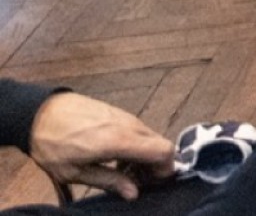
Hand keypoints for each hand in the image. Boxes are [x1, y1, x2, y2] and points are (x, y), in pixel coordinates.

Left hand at [29, 93, 173, 200]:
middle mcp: (130, 125)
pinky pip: (139, 130)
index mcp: (120, 141)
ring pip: (150, 137)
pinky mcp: (119, 112)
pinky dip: (136, 144)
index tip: (151, 182)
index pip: (164, 151)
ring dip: (144, 155)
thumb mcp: (75, 172)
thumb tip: (134, 193)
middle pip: (161, 144)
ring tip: (121, 168)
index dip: (165, 169)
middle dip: (155, 164)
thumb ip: (109, 181)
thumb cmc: (53, 145)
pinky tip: (114, 154)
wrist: (39, 113)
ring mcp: (126, 116)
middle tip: (135, 179)